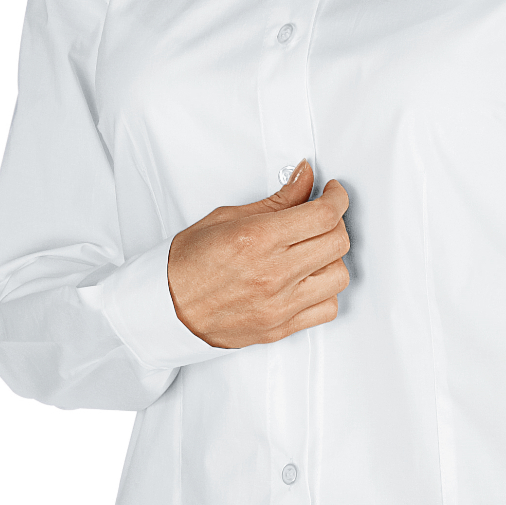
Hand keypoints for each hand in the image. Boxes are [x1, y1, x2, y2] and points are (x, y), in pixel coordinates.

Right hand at [167, 160, 349, 346]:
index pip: (323, 215)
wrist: (166, 308)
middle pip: (337, 242)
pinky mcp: (280, 328)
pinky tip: (310, 280)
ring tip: (314, 250)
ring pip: (339, 276)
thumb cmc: (188, 263)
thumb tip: (305, 176)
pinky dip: (326, 292)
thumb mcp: (228, 217)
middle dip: (336, 222)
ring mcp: (278, 304)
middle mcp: (272, 273)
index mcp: (257, 239)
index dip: (337, 198)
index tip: (334, 193)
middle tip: (322, 217)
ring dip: (333, 258)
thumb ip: (277, 200)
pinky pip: (328, 308)